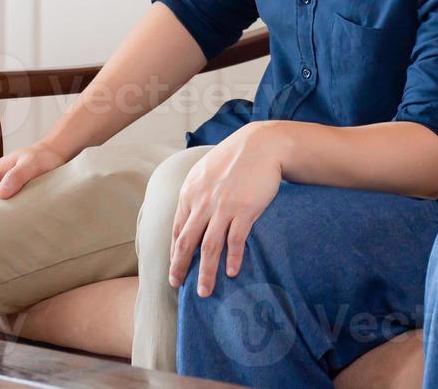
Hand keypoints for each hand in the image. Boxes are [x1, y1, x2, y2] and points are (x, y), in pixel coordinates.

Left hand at [169, 122, 285, 297]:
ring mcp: (224, 207)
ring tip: (204, 292)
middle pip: (187, 242)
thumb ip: (196, 191)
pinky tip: (232, 272)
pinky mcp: (245, 210)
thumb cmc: (236, 156)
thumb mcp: (206, 169)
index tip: (174, 270)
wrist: (263, 144)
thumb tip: (190, 212)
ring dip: (206, 272)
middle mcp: (203, 202)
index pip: (177, 230)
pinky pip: (235, 240)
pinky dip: (233, 258)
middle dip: (181, 268)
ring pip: (209, 247)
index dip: (174, 253)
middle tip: (179, 287)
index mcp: (190, 193)